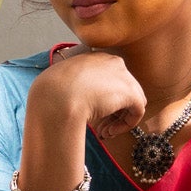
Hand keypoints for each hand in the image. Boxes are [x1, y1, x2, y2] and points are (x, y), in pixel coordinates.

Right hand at [29, 47, 145, 143]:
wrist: (57, 97)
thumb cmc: (53, 93)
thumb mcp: (64, 84)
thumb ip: (77, 87)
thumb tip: (79, 100)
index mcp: (96, 57)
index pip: (108, 79)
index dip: (103, 99)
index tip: (93, 113)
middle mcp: (113, 62)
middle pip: (122, 90)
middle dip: (113, 110)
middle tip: (100, 126)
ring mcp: (124, 75)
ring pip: (132, 101)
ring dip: (119, 119)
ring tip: (104, 131)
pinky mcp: (130, 92)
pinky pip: (137, 111)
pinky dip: (126, 124)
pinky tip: (109, 132)